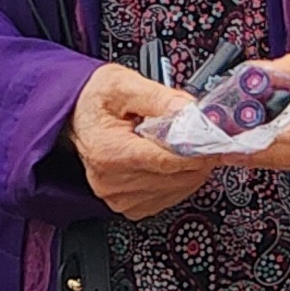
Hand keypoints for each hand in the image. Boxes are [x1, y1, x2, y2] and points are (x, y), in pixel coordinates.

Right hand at [66, 62, 214, 218]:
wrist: (74, 116)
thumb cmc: (96, 100)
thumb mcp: (124, 84)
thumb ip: (160, 97)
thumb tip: (190, 111)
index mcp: (109, 151)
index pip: (165, 161)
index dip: (196, 150)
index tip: (215, 140)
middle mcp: (111, 181)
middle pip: (175, 177)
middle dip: (197, 157)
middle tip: (202, 137)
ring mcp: (118, 197)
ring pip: (177, 190)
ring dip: (190, 170)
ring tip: (181, 146)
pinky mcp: (126, 206)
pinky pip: (168, 199)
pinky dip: (179, 181)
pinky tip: (171, 162)